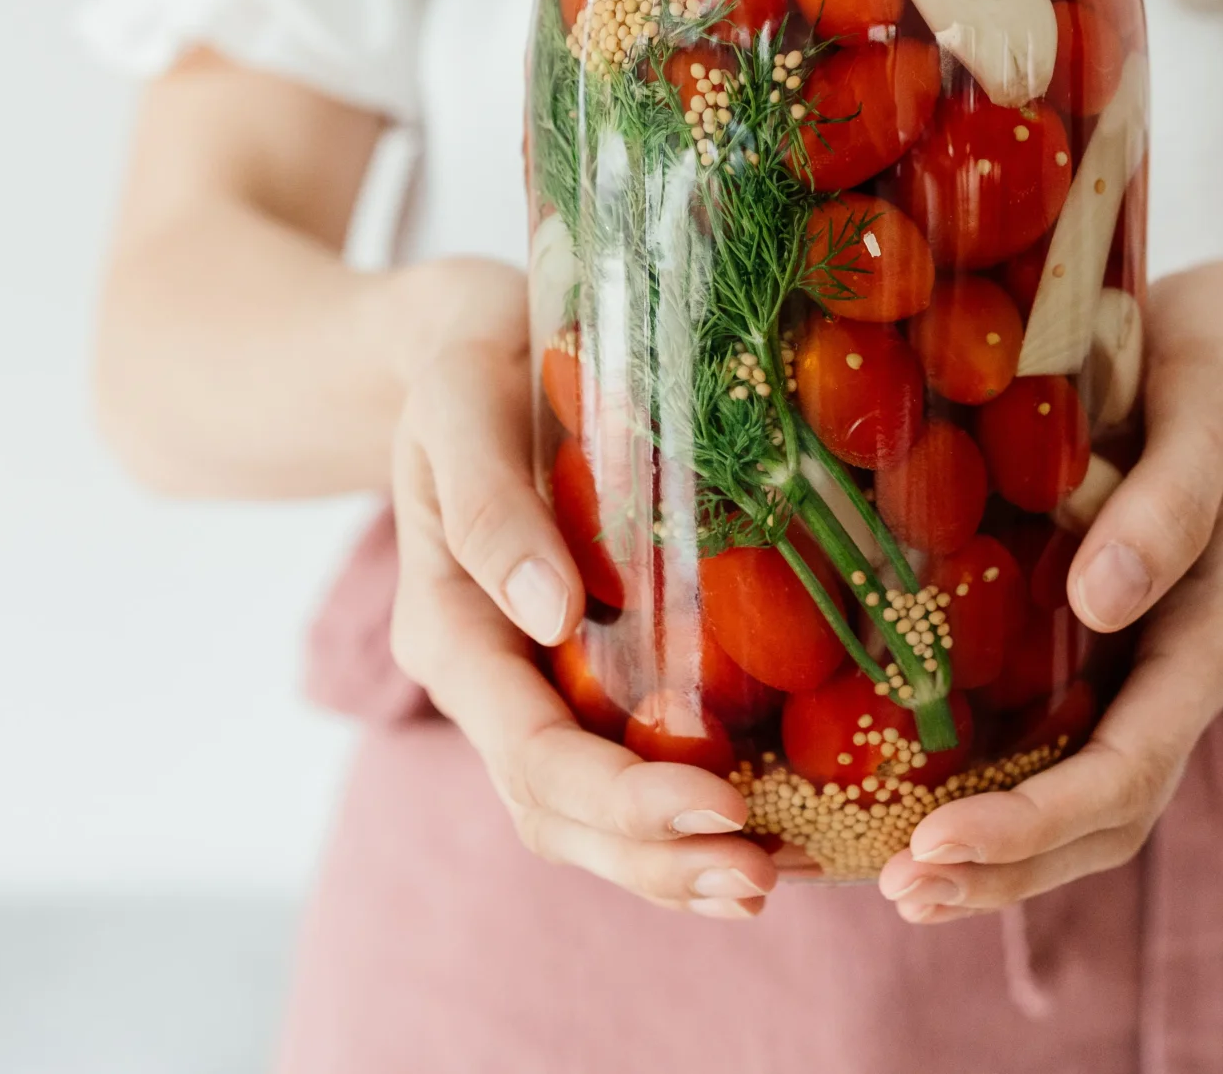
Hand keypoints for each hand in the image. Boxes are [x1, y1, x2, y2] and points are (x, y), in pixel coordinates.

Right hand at [382, 257, 780, 917]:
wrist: (454, 344)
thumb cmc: (463, 358)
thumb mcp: (462, 401)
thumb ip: (490, 503)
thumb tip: (550, 611)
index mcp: (448, 627)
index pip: (532, 750)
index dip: (624, 798)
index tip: (720, 808)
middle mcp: (487, 678)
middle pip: (558, 811)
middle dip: (657, 859)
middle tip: (765, 878)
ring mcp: (530, 683)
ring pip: (587, 814)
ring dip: (674, 862)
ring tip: (773, 879)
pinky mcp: (577, 668)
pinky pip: (622, 763)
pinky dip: (684, 813)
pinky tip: (771, 825)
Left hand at [877, 260, 1222, 919]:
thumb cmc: (1217, 362)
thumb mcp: (1209, 406)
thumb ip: (1168, 500)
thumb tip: (1103, 599)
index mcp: (1216, 630)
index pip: (1132, 766)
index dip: (1037, 820)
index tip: (936, 844)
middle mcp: (1180, 672)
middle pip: (1108, 816)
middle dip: (1009, 867)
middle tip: (896, 889)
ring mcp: (1141, 669)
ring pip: (1083, 804)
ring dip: (998, 857)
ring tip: (893, 885)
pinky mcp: (1099, 649)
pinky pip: (1048, 746)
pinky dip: (987, 794)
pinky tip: (904, 807)